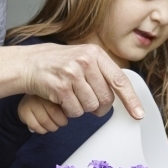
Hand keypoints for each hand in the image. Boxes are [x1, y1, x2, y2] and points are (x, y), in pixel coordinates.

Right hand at [18, 94, 68, 133]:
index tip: (67, 114)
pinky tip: (44, 127)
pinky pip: (36, 126)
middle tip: (60, 121)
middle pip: (55, 113)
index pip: (65, 104)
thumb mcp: (60, 98)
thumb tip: (75, 112)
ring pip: (45, 121)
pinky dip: (42, 130)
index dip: (68, 113)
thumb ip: (67, 103)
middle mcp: (40, 93)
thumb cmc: (49, 101)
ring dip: (52, 127)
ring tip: (53, 124)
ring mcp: (30, 101)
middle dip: (61, 122)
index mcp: (53, 89)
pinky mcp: (23, 110)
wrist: (29, 100)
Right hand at [19, 42, 144, 120]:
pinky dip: (70, 111)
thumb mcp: (82, 57)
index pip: (119, 79)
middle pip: (106, 98)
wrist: (29, 63)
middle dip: (100, 107)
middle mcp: (86, 61)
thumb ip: (101, 72)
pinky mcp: (60, 87)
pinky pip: (75, 110)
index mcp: (95, 53)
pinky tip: (62, 99)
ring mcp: (72, 73)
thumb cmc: (59, 63)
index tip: (138, 114)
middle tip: (89, 103)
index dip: (131, 99)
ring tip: (71, 96)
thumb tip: (122, 95)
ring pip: (90, 106)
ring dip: (82, 108)